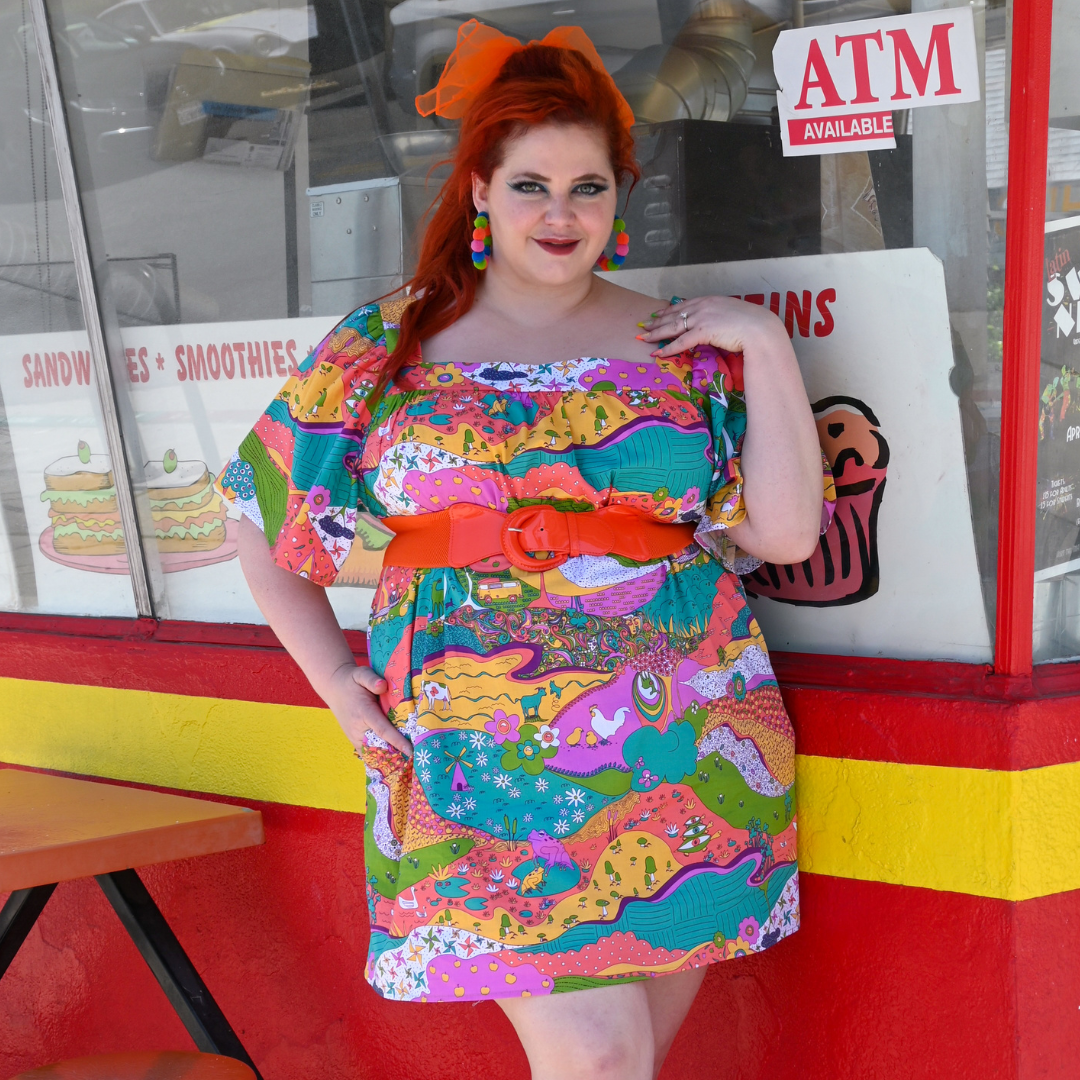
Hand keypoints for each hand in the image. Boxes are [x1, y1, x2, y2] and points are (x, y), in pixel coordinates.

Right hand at [321, 662, 412, 757]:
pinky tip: (395, 758)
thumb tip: (383, 686)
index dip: (397, 741)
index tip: (411, 750)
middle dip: (398, 752)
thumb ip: (372, 679)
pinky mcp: (354, 741)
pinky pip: (368, 753)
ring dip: (390, 757)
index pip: (382, 730)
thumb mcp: (361, 673)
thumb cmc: (352, 681)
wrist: (334, 687)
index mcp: (364, 712)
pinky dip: (380, 757)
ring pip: (374, 753)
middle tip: (417, 756)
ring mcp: (354, 737)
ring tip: (409, 760)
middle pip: (381, 745)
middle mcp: (358, 728)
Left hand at [638, 296, 787, 357]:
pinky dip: (667, 348)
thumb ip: (720, 317)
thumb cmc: (752, 324)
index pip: (683, 305)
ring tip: (643, 338)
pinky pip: (680, 341)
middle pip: (674, 314)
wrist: (760, 328)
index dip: (668, 310)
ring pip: (673, 326)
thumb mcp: (732, 315)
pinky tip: (657, 353)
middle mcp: (703, 306)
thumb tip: (716, 326)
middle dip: (657, 320)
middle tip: (643, 325)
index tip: (657, 313)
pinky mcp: (703, 331)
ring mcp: (702, 318)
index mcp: (710, 300)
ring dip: (656, 333)